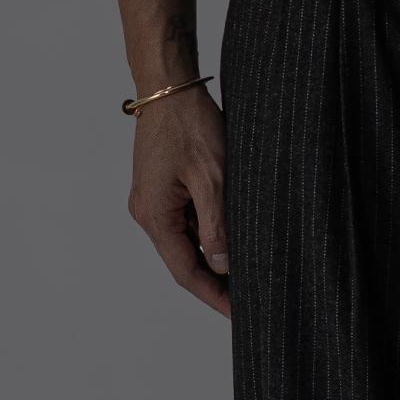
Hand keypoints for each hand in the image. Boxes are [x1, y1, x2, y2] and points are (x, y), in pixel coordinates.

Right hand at [127, 85, 230, 317]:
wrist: (169, 86)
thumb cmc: (190, 126)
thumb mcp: (212, 179)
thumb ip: (218, 225)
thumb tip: (223, 265)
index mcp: (155, 215)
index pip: (186, 271)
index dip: (214, 296)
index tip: (240, 313)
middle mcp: (148, 212)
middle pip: (185, 259)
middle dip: (217, 280)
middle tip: (251, 297)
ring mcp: (154, 199)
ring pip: (188, 239)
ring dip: (215, 254)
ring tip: (250, 268)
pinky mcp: (163, 186)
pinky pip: (188, 219)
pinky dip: (211, 230)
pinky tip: (235, 235)